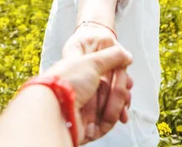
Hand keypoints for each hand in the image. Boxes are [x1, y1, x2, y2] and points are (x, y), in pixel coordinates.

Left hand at [62, 25, 131, 141]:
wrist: (52, 106)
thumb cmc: (66, 81)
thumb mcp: (92, 60)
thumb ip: (113, 56)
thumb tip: (127, 56)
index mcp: (82, 74)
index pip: (107, 76)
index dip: (120, 78)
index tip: (129, 81)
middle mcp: (82, 91)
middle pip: (110, 93)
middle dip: (121, 93)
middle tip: (126, 92)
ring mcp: (83, 109)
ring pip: (109, 108)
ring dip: (119, 106)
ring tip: (123, 106)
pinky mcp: (85, 126)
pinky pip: (105, 123)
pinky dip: (114, 119)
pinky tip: (120, 116)